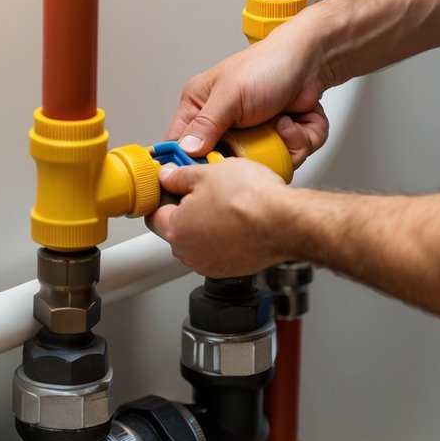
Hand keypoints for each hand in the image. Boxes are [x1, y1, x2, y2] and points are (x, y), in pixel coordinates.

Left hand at [146, 159, 292, 276]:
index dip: (162, 195)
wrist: (286, 221)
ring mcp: (212, 264)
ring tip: (227, 203)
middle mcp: (190, 253)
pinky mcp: (233, 268)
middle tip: (204, 189)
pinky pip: (221, 250)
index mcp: (176, 230)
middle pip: (178, 228)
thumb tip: (168, 175)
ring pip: (200, 240)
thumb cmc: (251, 199)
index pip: (154, 214)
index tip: (171, 186)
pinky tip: (241, 219)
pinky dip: (226, 237)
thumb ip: (180, 175)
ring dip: (208, 224)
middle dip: (187, 209)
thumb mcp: (208, 172)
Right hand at [166, 28, 330, 164]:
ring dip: (282, 146)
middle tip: (261, 138)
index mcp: (201, 106)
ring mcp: (253, 132)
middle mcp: (225, 122)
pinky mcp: (279, 137)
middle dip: (252, 155)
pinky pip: (290, 155)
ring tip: (284, 122)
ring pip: (263, 163)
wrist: (311, 61)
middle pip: (227, 162)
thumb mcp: (231, 95)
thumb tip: (187, 150)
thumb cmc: (267, 65)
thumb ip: (206, 124)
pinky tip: (298, 120)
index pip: (182, 143)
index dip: (192, 161)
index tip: (211, 171)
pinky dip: (301, 139)